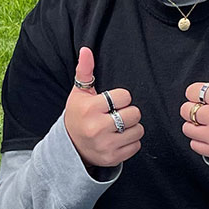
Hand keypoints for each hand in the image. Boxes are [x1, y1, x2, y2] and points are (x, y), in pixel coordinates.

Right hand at [64, 48, 142, 169]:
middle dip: (128, 112)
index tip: (111, 102)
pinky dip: (131, 142)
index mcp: (90, 109)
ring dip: (131, 128)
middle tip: (116, 115)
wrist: (70, 146)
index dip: (121, 98)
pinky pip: (137, 146)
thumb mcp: (79, 93)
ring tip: (118, 127)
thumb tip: (86, 49)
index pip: (124, 96)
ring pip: (138, 130)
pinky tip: (118, 139)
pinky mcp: (112, 158)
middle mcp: (97, 128)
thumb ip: (85, 70)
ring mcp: (105, 145)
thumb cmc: (78, 115)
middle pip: (134, 114)